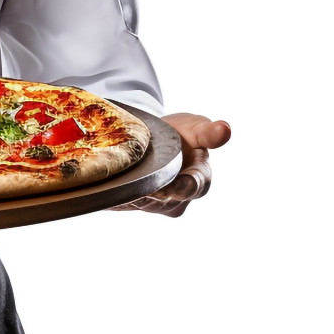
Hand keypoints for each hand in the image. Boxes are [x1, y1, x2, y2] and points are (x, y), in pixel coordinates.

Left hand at [112, 112, 231, 217]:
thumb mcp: (196, 128)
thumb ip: (208, 132)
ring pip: (145, 205)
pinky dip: (118, 200)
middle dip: (152, 196)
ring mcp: (160, 204)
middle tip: (137, 190)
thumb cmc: (183, 133)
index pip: (193, 187)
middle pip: (166, 201)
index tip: (173, 186)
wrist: (158, 137)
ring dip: (132, 199)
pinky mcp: (140, 203)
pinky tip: (108, 194)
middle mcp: (181, 198)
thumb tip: (225, 128)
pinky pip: (129, 205)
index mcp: (199, 180)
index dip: (183, 187)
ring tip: (119, 191)